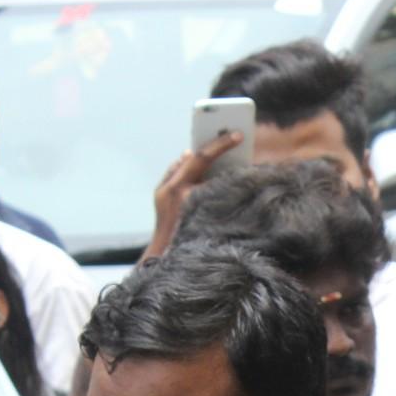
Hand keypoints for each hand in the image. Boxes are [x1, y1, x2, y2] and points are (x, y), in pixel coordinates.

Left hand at [144, 130, 242, 259]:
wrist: (167, 261)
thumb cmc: (193, 242)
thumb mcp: (211, 214)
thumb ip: (218, 190)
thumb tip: (225, 172)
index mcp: (184, 191)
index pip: (204, 157)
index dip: (222, 143)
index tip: (237, 134)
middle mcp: (170, 188)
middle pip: (191, 158)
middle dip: (209, 146)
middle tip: (225, 135)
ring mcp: (162, 193)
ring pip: (180, 165)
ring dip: (196, 157)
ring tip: (209, 148)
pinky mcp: (158, 198)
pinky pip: (173, 175)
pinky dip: (185, 169)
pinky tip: (194, 167)